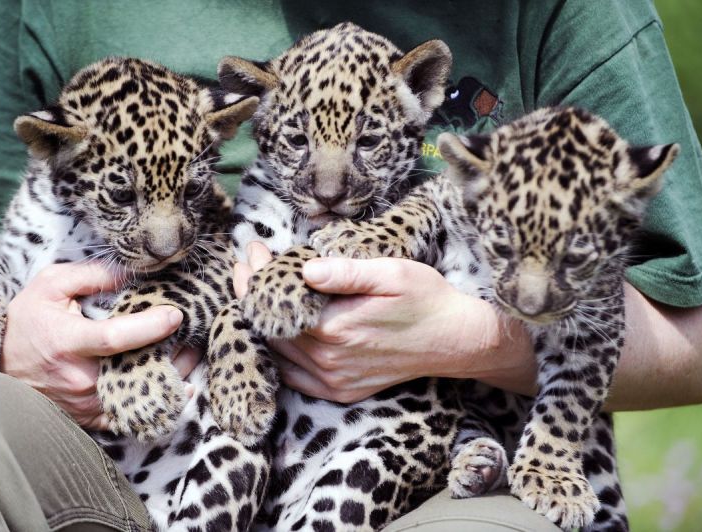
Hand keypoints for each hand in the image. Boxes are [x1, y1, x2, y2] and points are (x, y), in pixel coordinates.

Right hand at [0, 262, 199, 429]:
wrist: (1, 365)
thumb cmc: (27, 321)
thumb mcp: (49, 286)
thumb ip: (91, 274)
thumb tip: (131, 270)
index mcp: (68, 342)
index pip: (115, 338)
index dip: (149, 327)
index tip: (176, 315)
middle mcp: (79, 377)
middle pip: (137, 367)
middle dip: (174, 352)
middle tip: (197, 333)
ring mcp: (86, 403)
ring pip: (140, 391)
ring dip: (172, 374)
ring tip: (194, 352)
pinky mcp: (91, 418)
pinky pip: (133, 413)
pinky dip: (159, 399)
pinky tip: (180, 384)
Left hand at [234, 242, 536, 402]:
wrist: (454, 340)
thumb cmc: (425, 300)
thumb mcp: (393, 273)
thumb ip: (347, 272)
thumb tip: (305, 269)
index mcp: (337, 328)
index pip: (277, 303)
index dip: (258, 277)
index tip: (253, 252)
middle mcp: (330, 359)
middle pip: (271, 327)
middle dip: (254, 293)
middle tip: (247, 265)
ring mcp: (334, 380)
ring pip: (277, 351)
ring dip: (261, 320)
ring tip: (253, 289)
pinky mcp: (340, 391)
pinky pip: (292, 376)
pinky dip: (277, 352)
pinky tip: (274, 330)